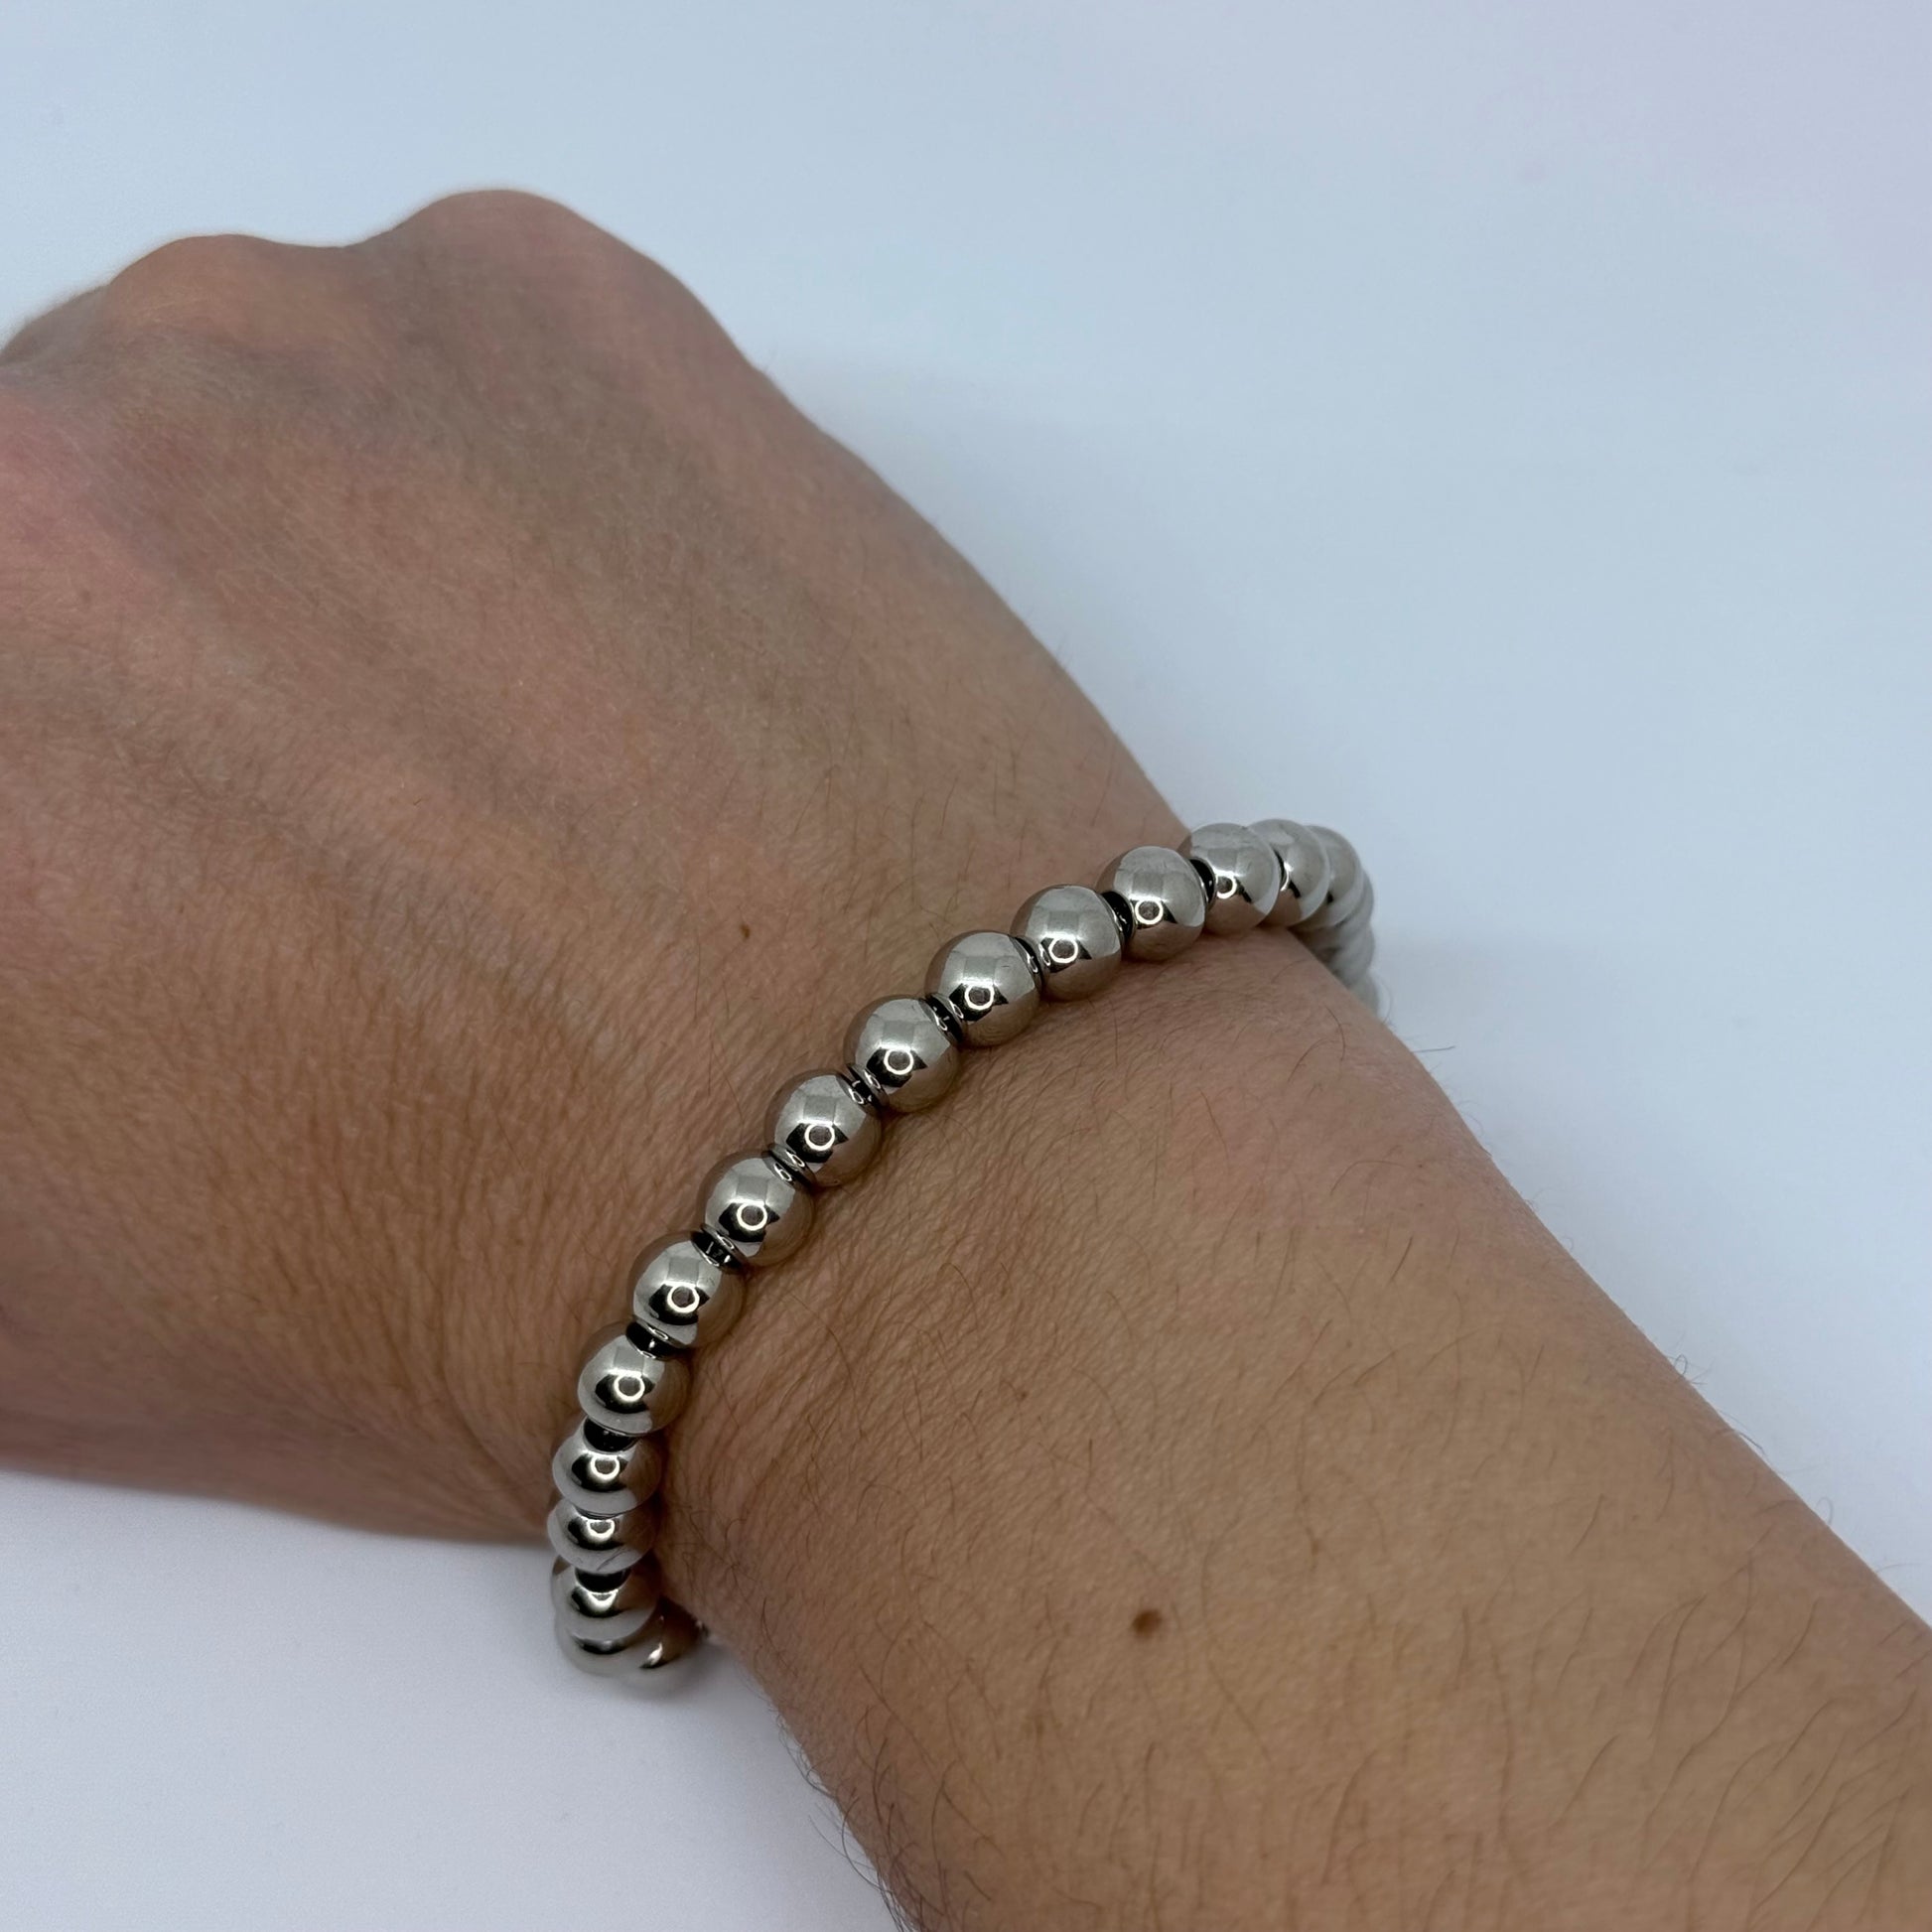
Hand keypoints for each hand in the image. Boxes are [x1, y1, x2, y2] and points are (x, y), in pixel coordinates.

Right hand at [0, 191, 1170, 1533]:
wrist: (900, 1185)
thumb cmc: (471, 1303)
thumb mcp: (36, 1292)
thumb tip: (46, 916)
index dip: (71, 829)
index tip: (144, 882)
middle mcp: (30, 486)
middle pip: (35, 553)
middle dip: (132, 701)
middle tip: (306, 852)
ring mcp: (285, 346)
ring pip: (209, 436)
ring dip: (293, 585)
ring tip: (487, 785)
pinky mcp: (528, 290)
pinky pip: (422, 367)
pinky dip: (475, 497)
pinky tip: (596, 679)